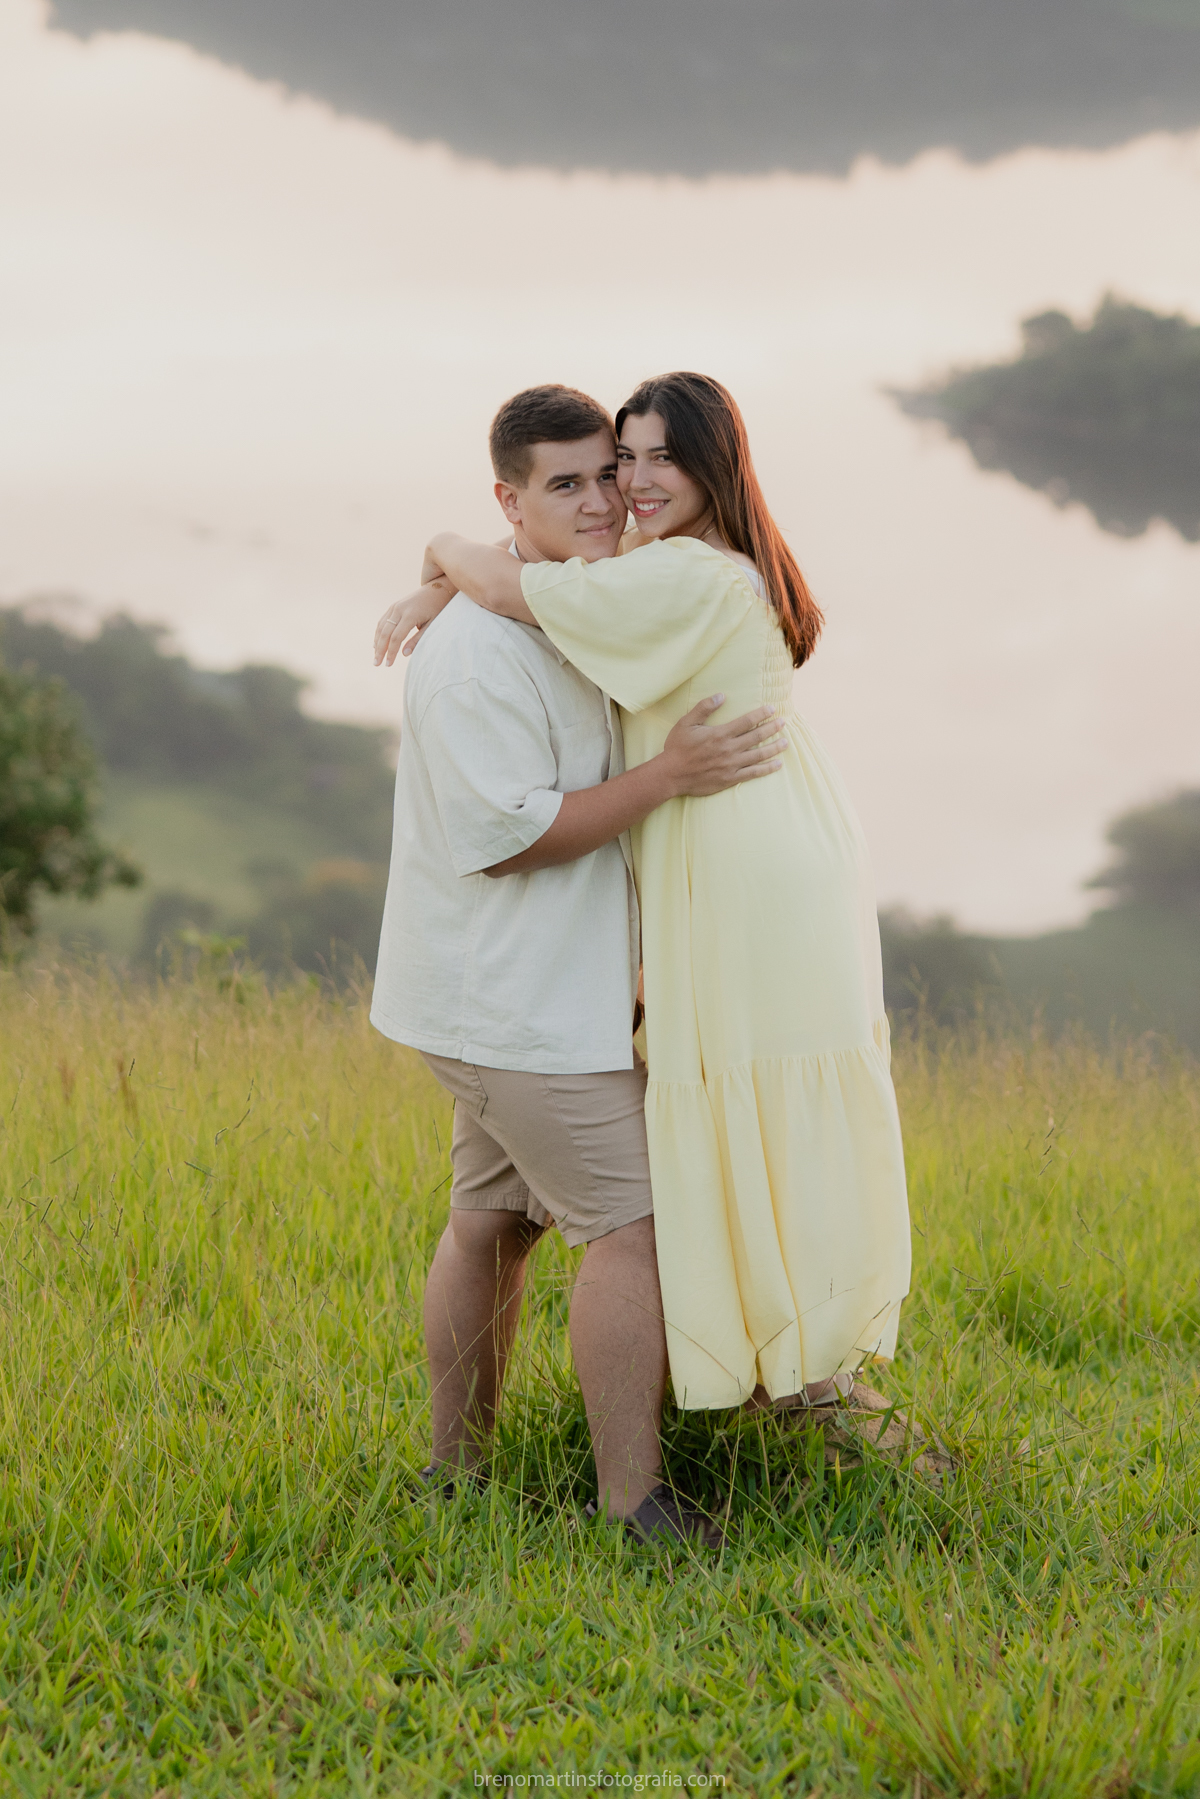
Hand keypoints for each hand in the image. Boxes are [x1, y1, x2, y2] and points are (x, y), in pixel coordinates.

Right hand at [373, 579, 454, 665]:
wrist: (437, 589)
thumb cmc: (438, 609)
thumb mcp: (431, 626)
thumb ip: (418, 640)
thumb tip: (404, 654)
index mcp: (410, 615)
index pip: (396, 638)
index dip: (391, 652)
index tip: (388, 664)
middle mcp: (399, 609)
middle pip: (385, 633)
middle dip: (380, 650)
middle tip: (376, 664)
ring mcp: (395, 606)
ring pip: (381, 627)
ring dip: (377, 642)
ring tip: (376, 657)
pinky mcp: (393, 606)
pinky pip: (383, 621)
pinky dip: (379, 633)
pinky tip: (377, 643)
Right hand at [660, 695, 786, 797]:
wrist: (670, 775)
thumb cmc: (677, 748)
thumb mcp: (686, 723)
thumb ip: (704, 708)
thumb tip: (721, 696)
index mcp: (720, 734)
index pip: (746, 721)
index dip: (761, 714)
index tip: (772, 709)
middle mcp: (729, 749)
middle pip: (756, 736)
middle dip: (772, 728)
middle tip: (783, 723)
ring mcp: (731, 765)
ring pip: (759, 755)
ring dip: (774, 748)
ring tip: (786, 742)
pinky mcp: (730, 779)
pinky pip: (752, 773)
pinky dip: (766, 769)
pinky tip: (777, 764)